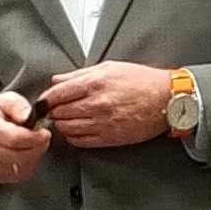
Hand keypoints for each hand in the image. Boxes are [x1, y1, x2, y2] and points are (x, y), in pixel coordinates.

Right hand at [0, 90, 50, 187]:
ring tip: (34, 143)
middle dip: (38, 146)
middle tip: (43, 138)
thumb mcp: (2, 100)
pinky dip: (29, 164)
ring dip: (35, 155)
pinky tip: (27, 153)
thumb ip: (17, 105)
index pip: (15, 138)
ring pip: (22, 166)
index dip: (35, 137)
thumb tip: (28, 116)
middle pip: (20, 155)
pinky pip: (20, 174)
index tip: (44, 133)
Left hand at [42, 62, 169, 148]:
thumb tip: (58, 80)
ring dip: (62, 125)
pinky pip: (81, 141)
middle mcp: (97, 104)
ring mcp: (103, 123)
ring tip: (66, 120)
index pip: (56, 94)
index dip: (45, 99)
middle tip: (54, 111)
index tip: (43, 102)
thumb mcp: (109, 68)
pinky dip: (73, 137)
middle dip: (53, 112)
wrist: (166, 99)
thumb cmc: (142, 82)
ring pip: (67, 128)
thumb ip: (80, 74)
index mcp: (95, 83)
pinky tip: (77, 130)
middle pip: (59, 112)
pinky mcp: (110, 137)